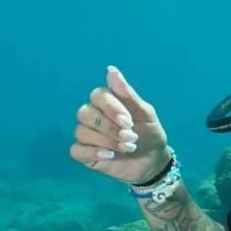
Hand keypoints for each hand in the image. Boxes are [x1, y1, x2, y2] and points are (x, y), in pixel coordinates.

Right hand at [70, 65, 170, 183]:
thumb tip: (111, 70)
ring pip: (81, 132)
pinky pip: (76, 150)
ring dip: (107, 141)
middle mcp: (93, 116)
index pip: (97, 95)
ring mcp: (87, 135)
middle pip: (84, 113)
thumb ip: (128, 94)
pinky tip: (110, 156)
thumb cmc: (149, 133)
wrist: (154, 160)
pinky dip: (92, 152)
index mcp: (107, 103)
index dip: (111, 108)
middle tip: (131, 136)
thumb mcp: (145, 113)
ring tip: (128, 147)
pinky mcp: (85, 154)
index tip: (129, 121)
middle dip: (109, 126)